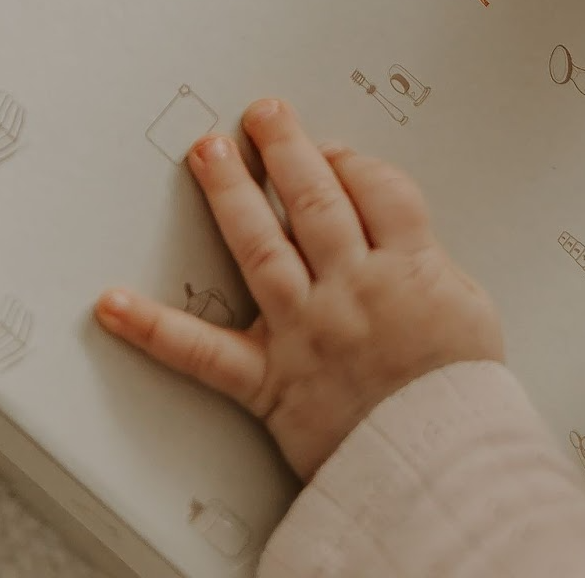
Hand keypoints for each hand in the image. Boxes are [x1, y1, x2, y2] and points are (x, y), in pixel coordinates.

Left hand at [95, 99, 503, 479]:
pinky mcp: (269, 382)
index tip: (329, 148)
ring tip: (208, 153)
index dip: (349, 159)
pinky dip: (154, 329)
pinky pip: (205, 353)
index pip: (374, 186)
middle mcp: (351, 288)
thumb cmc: (459, 398)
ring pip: (260, 247)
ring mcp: (305, 331)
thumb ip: (430, 260)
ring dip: (230, 194)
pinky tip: (115, 303)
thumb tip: (398, 231)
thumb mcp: (469, 308)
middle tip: (261, 115)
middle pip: (313, 199)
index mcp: (406, 267)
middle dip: (284, 148)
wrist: (441, 468)